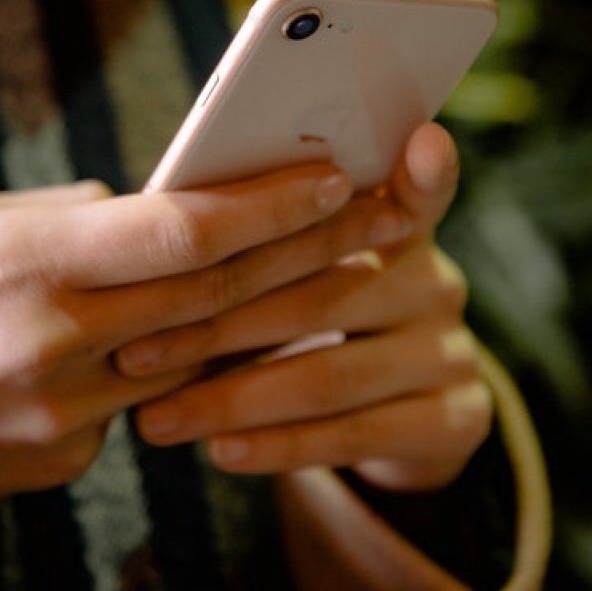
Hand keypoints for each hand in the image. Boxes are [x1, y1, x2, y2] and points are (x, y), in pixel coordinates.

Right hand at [0, 164, 409, 588]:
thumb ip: (76, 219)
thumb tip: (154, 209)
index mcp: (29, 260)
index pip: (180, 230)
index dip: (267, 202)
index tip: (333, 173)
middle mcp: (57, 339)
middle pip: (217, 291)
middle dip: (312, 247)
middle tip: (384, 212)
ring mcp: (68, 412)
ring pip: (207, 350)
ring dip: (288, 308)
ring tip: (354, 268)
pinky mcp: (71, 458)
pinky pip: (158, 399)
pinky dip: (212, 360)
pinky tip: (263, 332)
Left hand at [118, 122, 491, 492]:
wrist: (394, 410)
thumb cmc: (314, 315)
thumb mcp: (300, 272)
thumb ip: (264, 242)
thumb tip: (160, 216)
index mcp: (398, 228)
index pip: (418, 190)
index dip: (423, 169)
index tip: (420, 140)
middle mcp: (437, 282)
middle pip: (325, 295)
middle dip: (219, 327)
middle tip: (134, 350)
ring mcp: (452, 351)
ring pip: (330, 375)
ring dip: (232, 399)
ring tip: (156, 416)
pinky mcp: (458, 420)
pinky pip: (355, 435)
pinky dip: (279, 446)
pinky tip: (220, 451)